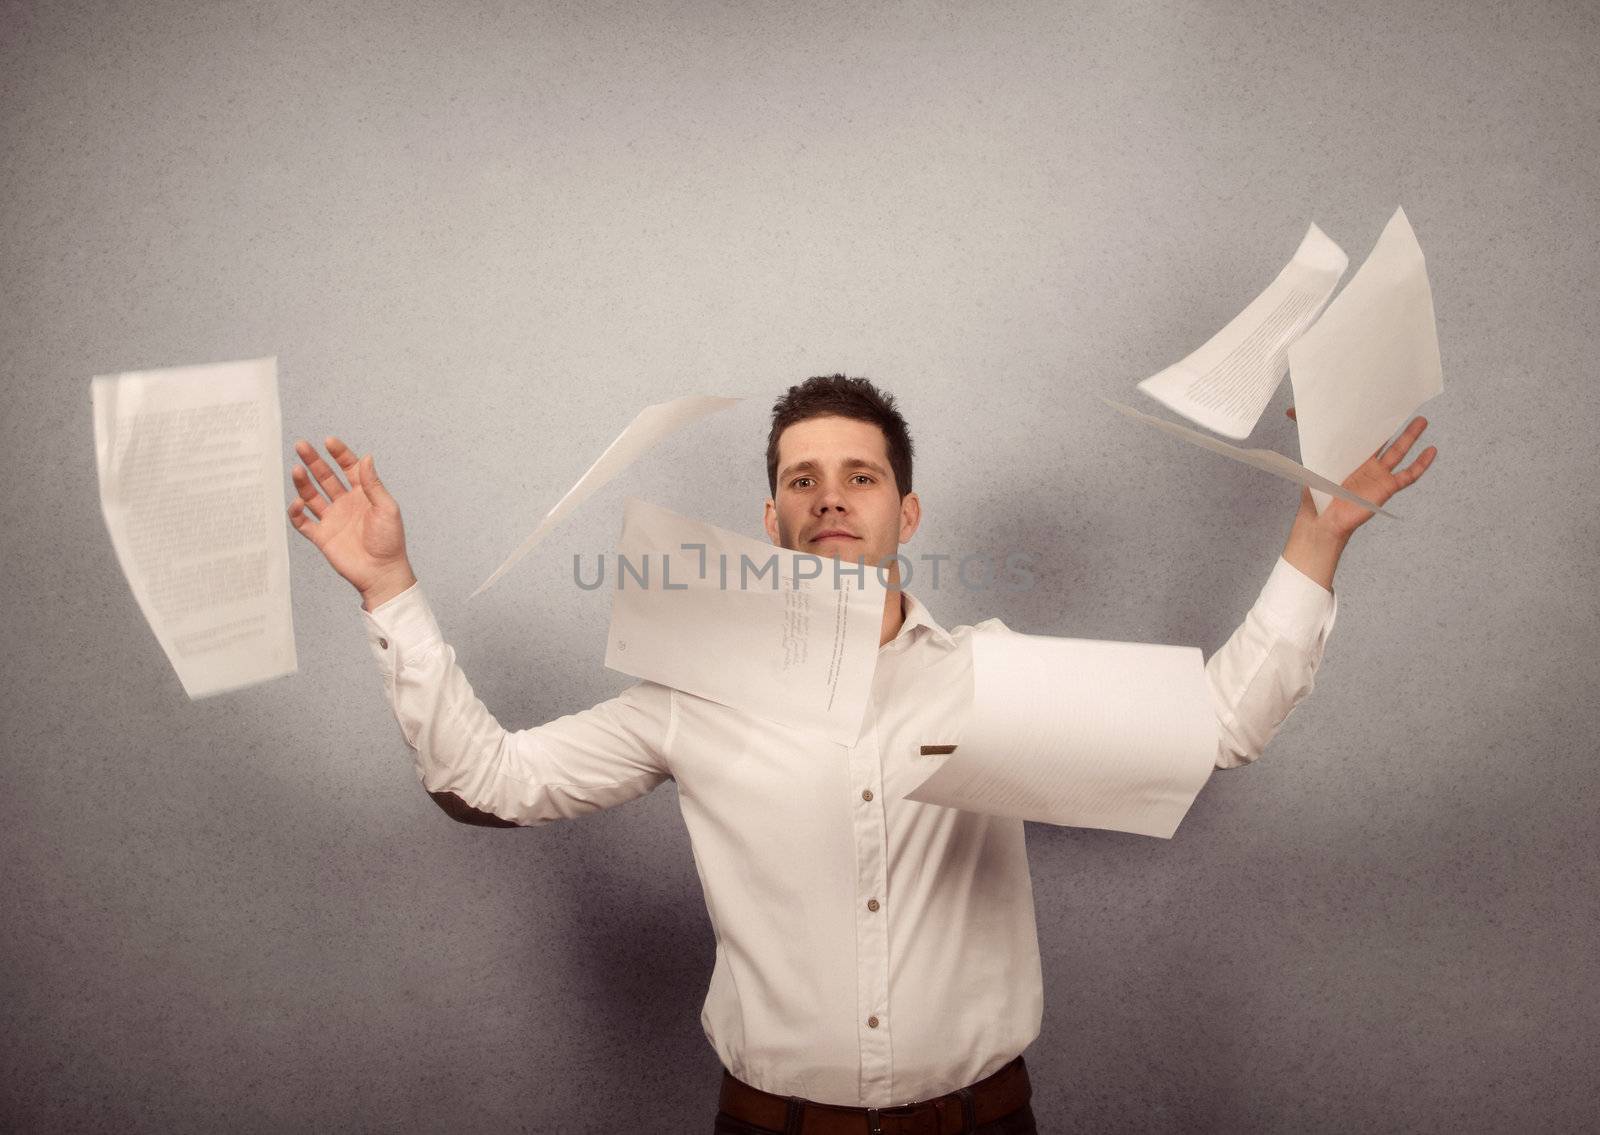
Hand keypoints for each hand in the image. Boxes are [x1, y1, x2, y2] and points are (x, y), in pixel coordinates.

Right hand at [287, 436, 415, 606]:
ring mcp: (332, 519)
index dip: (339, 454)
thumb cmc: (389, 541)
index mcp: (363, 494)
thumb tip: (367, 458)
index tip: (329, 441)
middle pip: (325, 477)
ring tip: (296, 469)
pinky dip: (297, 513)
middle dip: (314, 461)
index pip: (349, 468)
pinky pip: (303, 522)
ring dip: (303, 482)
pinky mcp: (321, 536)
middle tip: (301, 446)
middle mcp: (345, 503)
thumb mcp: (386, 508)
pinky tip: (298, 503)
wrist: (381, 572)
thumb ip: (373, 484)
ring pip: (311, 495)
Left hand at [1286, 406, 1437, 540]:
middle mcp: (1365, 463)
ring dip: (1411, 437)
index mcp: (1348, 454)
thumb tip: (1289, 409)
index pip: (1362, 431)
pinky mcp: (1386, 488)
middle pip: (1384, 438)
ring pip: (1399, 451)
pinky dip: (1422, 464)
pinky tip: (1432, 451)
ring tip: (1422, 420)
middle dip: (1394, 422)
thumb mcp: (1311, 458)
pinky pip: (1409, 475)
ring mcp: (1378, 475)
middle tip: (1405, 404)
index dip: (1369, 417)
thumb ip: (1307, 435)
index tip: (1377, 398)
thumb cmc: (1315, 493)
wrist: (1323, 520)